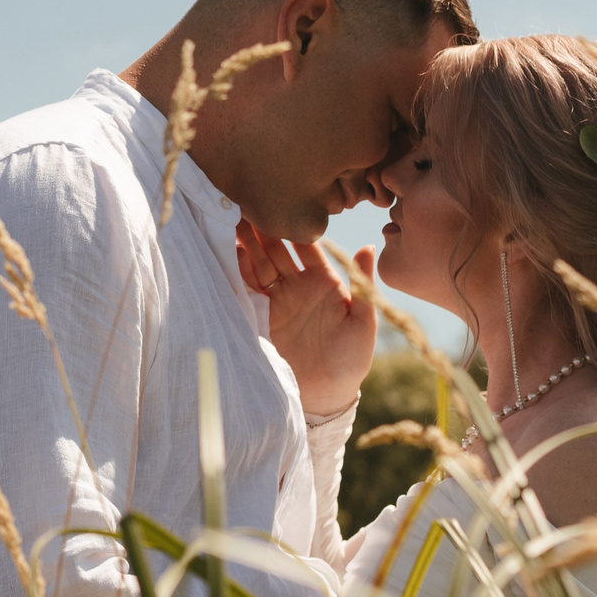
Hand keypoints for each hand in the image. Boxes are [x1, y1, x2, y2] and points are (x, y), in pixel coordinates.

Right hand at [234, 220, 375, 418]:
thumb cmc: (351, 360)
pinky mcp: (261, 313)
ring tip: (232, 217)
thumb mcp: (363, 323)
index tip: (283, 201)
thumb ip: (364, 285)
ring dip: (246, 241)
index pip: (306, 245)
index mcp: (324, 282)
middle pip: (277, 248)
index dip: (293, 225)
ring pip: (259, 262)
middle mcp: (298, 285)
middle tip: (249, 201)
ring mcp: (277, 298)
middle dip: (263, 226)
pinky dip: (238, 267)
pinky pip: (248, 285)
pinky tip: (228, 248)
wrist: (324, 395)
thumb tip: (368, 245)